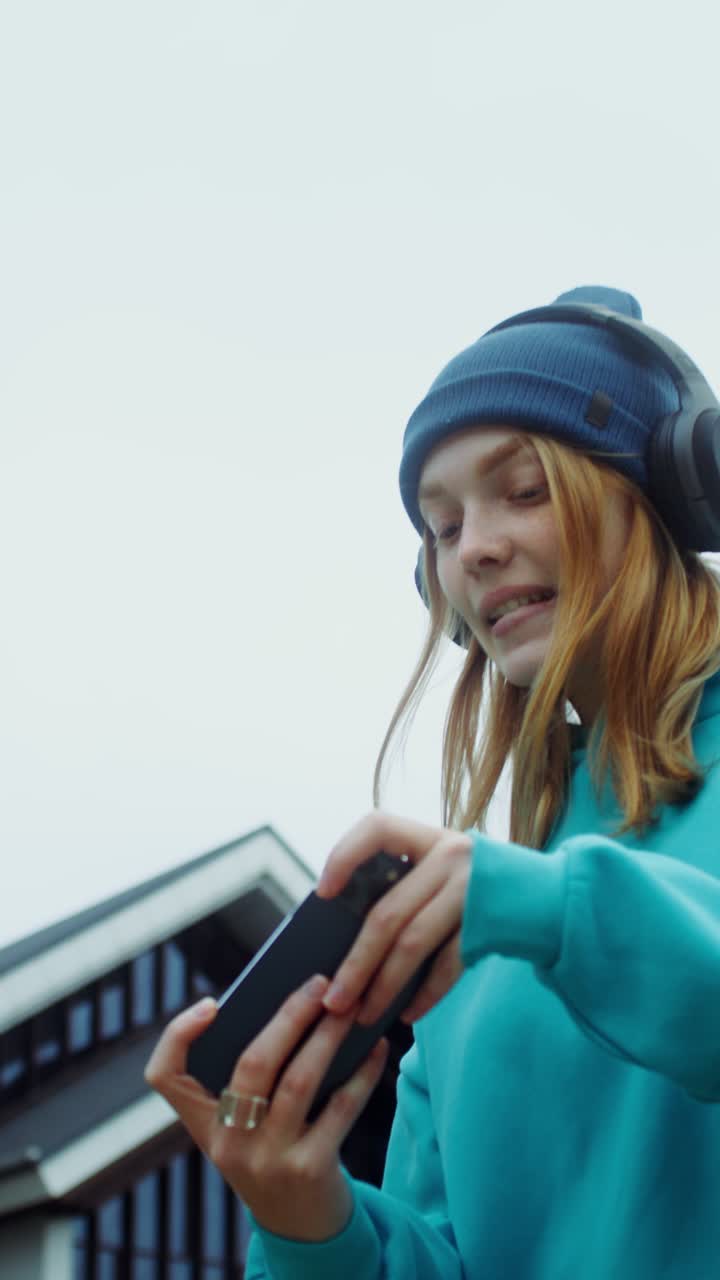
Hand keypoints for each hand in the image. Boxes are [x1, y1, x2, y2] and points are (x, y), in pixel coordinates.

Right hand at [144, 977, 388, 1241]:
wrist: (301, 1227)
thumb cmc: (275, 1151)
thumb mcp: (247, 1124)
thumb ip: (256, 1076)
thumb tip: (300, 1006)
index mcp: (204, 1123)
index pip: (165, 1076)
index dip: (179, 1035)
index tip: (212, 1004)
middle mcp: (228, 1143)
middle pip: (251, 1064)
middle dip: (289, 1016)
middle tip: (319, 983)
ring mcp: (266, 1160)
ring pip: (299, 1080)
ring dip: (328, 1037)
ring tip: (350, 1008)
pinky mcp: (308, 1171)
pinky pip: (340, 1109)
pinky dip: (362, 1074)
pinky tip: (376, 1048)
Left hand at [316, 811, 471, 1025]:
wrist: (551, 896)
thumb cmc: (481, 887)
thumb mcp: (446, 866)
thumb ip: (408, 882)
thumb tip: (346, 934)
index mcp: (431, 836)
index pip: (377, 827)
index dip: (344, 854)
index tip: (323, 892)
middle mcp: (451, 855)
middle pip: (388, 912)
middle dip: (355, 963)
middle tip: (333, 1000)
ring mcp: (471, 890)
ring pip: (412, 944)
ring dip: (382, 986)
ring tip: (360, 1015)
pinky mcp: (489, 923)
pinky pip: (446, 966)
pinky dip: (424, 994)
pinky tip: (407, 1014)